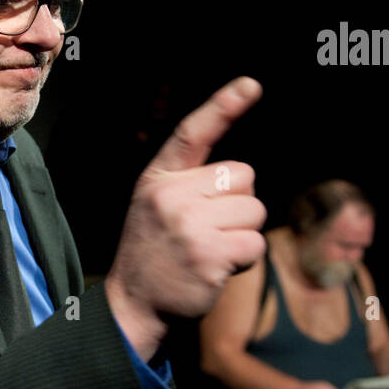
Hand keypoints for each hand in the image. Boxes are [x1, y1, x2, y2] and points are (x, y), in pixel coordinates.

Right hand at [105, 77, 266, 332]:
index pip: (193, 133)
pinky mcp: (209, 253)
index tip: (251, 85)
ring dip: (243, 233)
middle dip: (238, 203)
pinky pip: (255, 242)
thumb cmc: (156, 252)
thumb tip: (241, 176)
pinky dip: (245, 258)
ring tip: (211, 250)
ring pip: (254, 210)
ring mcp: (189, 224)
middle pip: (243, 176)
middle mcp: (171, 195)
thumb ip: (188, 184)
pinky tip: (218, 268)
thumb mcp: (155, 205)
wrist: (134, 304)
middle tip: (208, 230)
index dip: (223, 106)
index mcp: (158, 178)